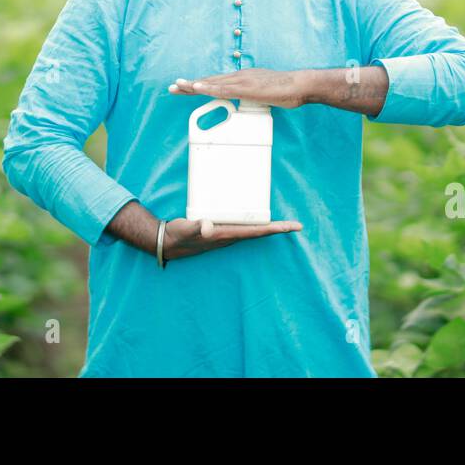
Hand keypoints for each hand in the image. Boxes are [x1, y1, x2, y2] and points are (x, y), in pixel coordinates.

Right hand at [162, 216, 302, 262]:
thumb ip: (197, 227)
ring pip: (252, 232)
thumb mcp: (186, 229)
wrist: (166, 243)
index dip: (275, 229)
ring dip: (268, 228)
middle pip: (259, 233)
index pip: (256, 232)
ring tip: (283, 225)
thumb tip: (207, 227)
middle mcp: (229, 238)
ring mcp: (225, 236)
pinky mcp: (219, 232)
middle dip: (278, 229)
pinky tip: (255, 220)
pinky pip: (242, 229)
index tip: (292, 227)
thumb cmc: (177, 236)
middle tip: (297, 225)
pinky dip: (254, 225)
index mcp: (226, 236)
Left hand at [168, 68, 306, 108]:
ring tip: (178, 86)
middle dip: (190, 85)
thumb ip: (254, 97)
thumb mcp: (264, 94)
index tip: (185, 88)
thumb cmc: (286, 90)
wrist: (300, 84)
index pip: (216, 82)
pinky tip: (197, 88)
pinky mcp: (247, 88)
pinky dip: (209, 88)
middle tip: (172, 87)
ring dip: (194, 85)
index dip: (200, 85)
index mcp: (242, 78)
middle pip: (210, 80)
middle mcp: (239, 76)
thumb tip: (248, 104)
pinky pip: (224, 89)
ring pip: (213, 83)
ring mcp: (242, 81)